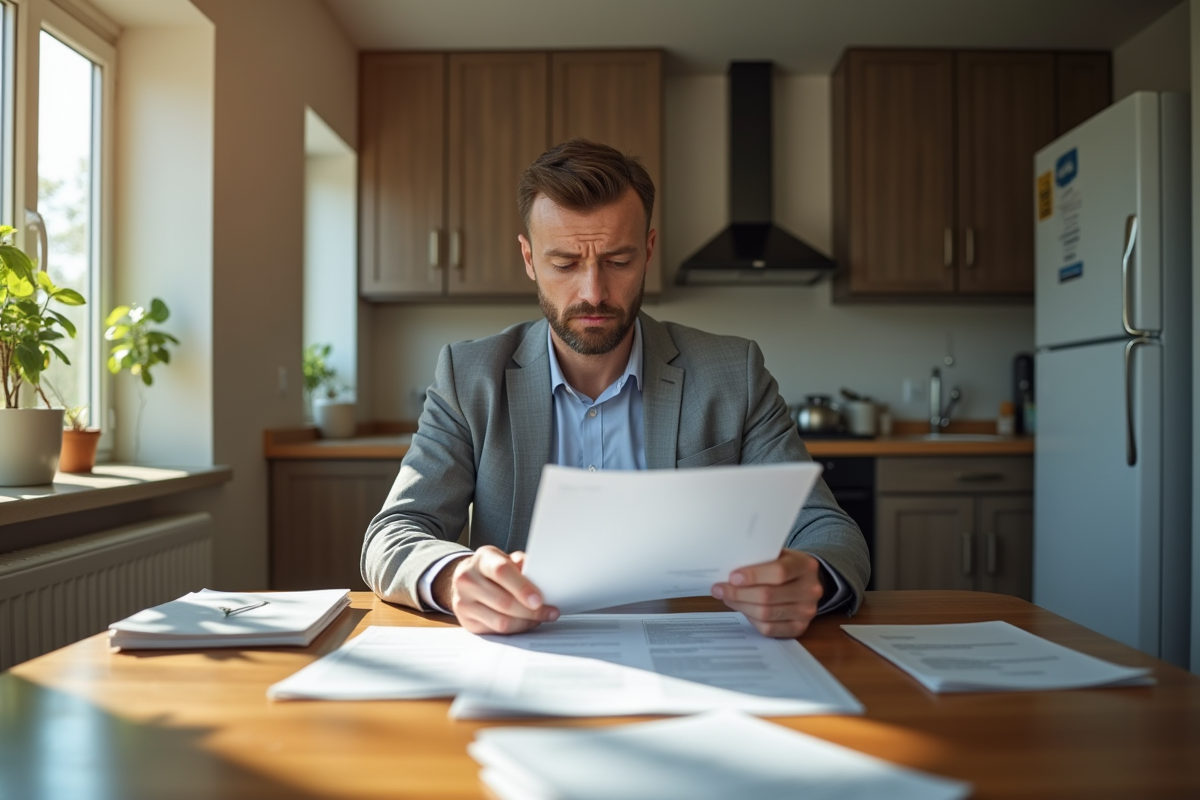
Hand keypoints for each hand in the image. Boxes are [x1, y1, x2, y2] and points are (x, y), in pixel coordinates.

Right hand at [433, 546, 559, 634]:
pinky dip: (515, 629)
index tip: (539, 600)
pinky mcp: (466, 621)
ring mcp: (463, 602)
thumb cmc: (493, 568)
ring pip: (501, 621)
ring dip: (525, 623)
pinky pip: (496, 631)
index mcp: (482, 559)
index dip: (522, 587)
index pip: (501, 572)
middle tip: (550, 612)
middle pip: (503, 602)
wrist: (467, 579)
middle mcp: (467, 579)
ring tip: (540, 618)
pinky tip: (525, 623)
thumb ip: (522, 564)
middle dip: (531, 611)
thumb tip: (541, 577)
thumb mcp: (507, 558)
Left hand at [710, 549, 824, 637]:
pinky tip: (743, 608)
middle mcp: (810, 590)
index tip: (732, 577)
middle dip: (739, 593)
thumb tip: (727, 570)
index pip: (779, 572)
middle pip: (768, 595)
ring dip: (741, 606)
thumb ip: (759, 558)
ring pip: (766, 614)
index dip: (753, 575)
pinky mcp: (799, 628)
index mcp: (805, 566)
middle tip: (720, 589)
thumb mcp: (778, 554)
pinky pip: (769, 628)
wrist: (807, 581)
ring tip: (727, 598)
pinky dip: (751, 619)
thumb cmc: (786, 565)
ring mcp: (806, 611)